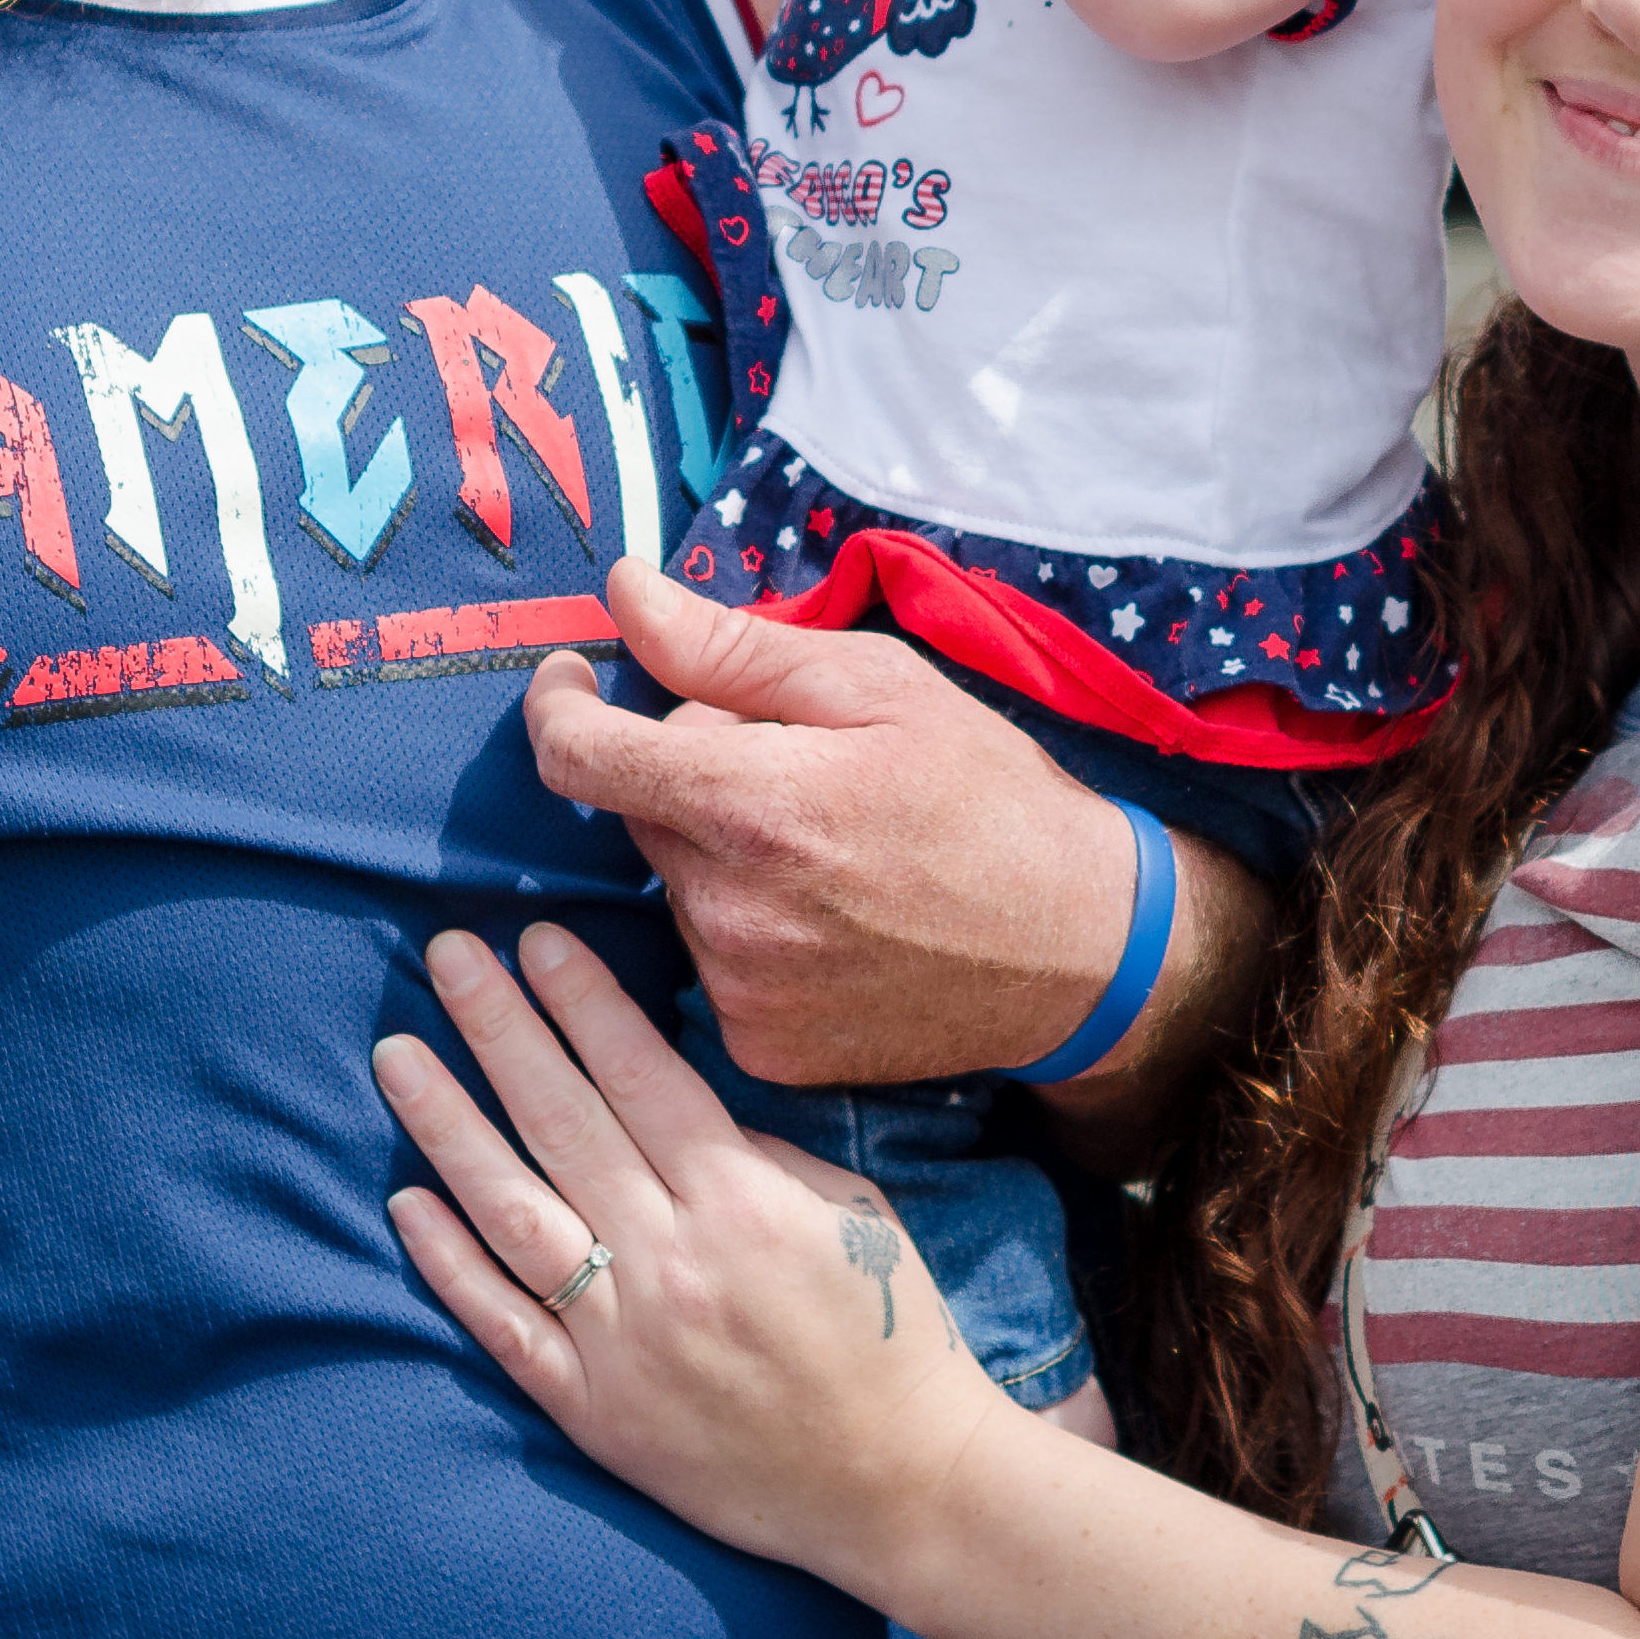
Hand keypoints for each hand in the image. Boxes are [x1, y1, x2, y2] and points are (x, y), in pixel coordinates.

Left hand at [378, 922, 1000, 1578]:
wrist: (898, 1487)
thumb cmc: (887, 1331)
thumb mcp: (849, 1210)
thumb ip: (756, 1151)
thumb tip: (668, 1097)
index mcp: (744, 1204)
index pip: (639, 1075)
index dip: (582, 999)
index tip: (535, 938)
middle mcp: (673, 1264)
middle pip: (564, 1123)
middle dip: (499, 1027)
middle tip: (448, 953)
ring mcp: (625, 1343)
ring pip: (514, 1213)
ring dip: (449, 1126)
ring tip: (398, 1054)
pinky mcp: (596, 1414)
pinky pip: (505, 1327)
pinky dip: (450, 1264)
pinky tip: (405, 1200)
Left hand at [526, 557, 1137, 1085]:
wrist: (1081, 946)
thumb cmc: (986, 792)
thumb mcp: (875, 683)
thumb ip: (729, 645)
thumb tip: (621, 591)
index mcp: (752, 805)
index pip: (578, 757)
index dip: (559, 706)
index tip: (575, 679)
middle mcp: (730, 911)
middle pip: (639, 815)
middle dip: (687, 774)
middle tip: (791, 765)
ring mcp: (742, 992)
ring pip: (676, 888)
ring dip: (718, 854)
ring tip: (828, 850)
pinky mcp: (761, 1047)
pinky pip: (709, 962)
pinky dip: (745, 928)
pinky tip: (829, 917)